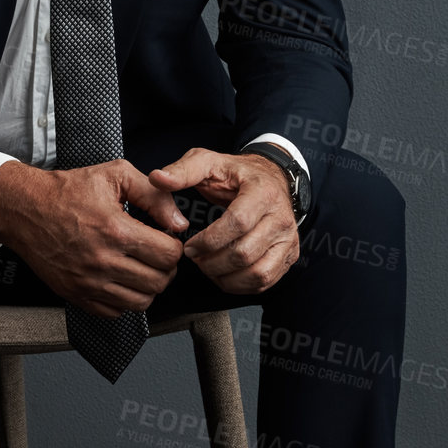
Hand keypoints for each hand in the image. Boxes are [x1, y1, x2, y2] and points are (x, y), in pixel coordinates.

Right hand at [0, 159, 186, 316]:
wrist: (24, 209)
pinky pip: (114, 312)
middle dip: (165, 268)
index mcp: (116, 231)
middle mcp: (103, 261)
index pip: (169, 255)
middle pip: (159, 282)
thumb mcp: (115, 175)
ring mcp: (89, 282)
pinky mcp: (76, 295)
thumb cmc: (67, 191)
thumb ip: (154, 195)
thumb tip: (178, 222)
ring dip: (147, 286)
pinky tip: (120, 280)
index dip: (174, 246)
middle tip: (156, 254)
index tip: (165, 239)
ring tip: (141, 268)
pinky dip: (123, 300)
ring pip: (140, 302)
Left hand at [149, 148, 299, 294]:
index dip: (208, 240)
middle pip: (245, 253)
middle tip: (195, 258)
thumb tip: (158, 178)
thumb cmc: (236, 174)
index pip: (237, 223)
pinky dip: (240, 285)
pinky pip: (265, 282)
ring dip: (225, 277)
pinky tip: (223, 274)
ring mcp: (288, 239)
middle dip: (212, 262)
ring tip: (207, 267)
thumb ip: (182, 171)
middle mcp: (281, 217)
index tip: (190, 246)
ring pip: (257, 274)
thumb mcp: (209, 162)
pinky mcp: (289, 256)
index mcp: (262, 192)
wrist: (271, 179)